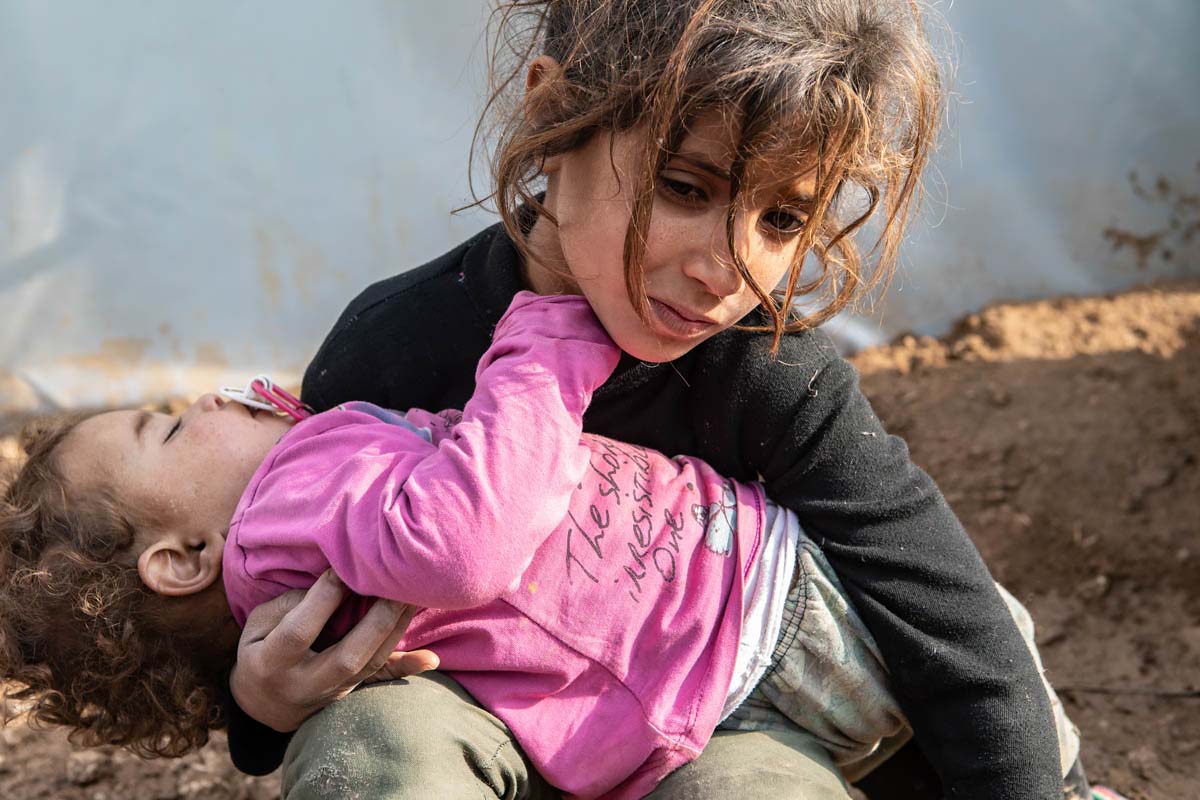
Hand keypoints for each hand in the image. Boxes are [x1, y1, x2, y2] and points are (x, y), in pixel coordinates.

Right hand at [230, 569, 438, 731]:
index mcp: (270, 663)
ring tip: (413, 596)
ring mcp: (331, 693)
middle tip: (397, 586)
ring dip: (395, 630)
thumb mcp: (258, 626)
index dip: (322, 599)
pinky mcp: (351, 693)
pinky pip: (381, 681)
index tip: (343, 568)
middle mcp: (304, 684)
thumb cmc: (260, 650)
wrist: (264, 704)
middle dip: (375, 621)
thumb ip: (289, 606)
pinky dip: (406, 667)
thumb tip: (333, 584)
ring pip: (370, 667)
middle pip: (346, 657)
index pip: (299, 632)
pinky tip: (431, 658)